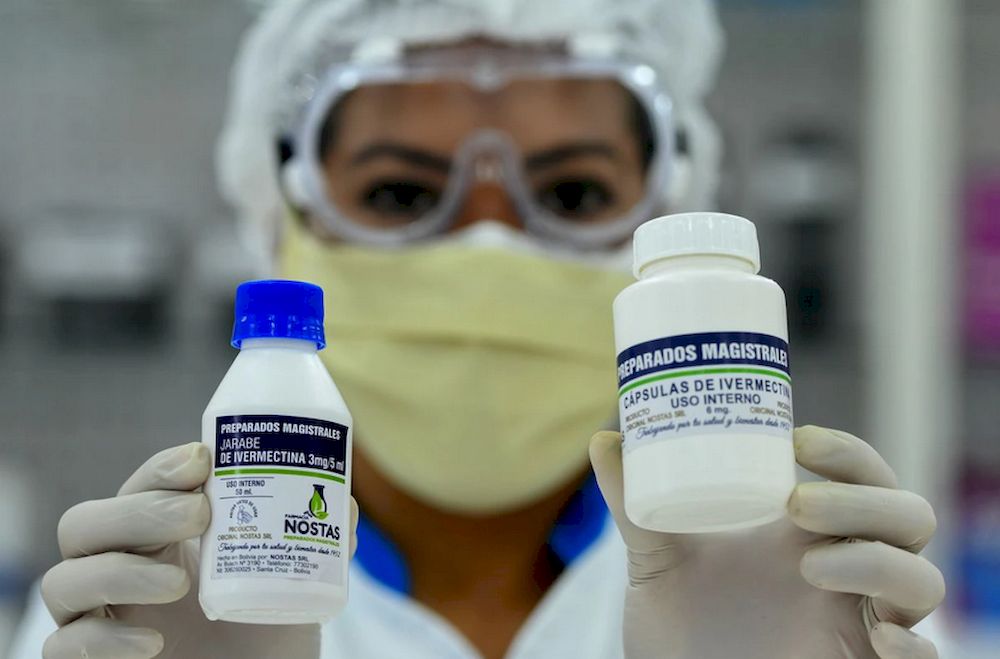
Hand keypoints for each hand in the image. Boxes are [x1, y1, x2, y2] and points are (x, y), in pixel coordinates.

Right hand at [40, 443, 358, 658]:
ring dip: (120, 572)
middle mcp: (119, 567)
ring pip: (64, 579)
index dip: (160, 468)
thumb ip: (318, 536)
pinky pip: (64, 645)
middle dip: (140, 510)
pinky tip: (152, 644)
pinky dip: (103, 640)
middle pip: (87, 523)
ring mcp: (99, 615)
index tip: (201, 460)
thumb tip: (344, 505)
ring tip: (180, 584)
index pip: (139, 487)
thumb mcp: (295, 576)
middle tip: (197, 514)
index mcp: (160, 534)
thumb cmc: (267, 627)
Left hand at [590, 425, 944, 658]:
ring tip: (808, 567)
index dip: (848, 453)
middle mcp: (844, 569)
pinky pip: (924, 653)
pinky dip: (912, 642)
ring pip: (923, 578)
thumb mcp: (654, 560)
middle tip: (796, 505)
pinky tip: (876, 636)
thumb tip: (605, 439)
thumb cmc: (677, 628)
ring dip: (877, 561)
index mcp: (804, 532)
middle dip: (863, 499)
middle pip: (906, 515)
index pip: (861, 475)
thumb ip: (632, 503)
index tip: (799, 440)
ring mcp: (860, 619)